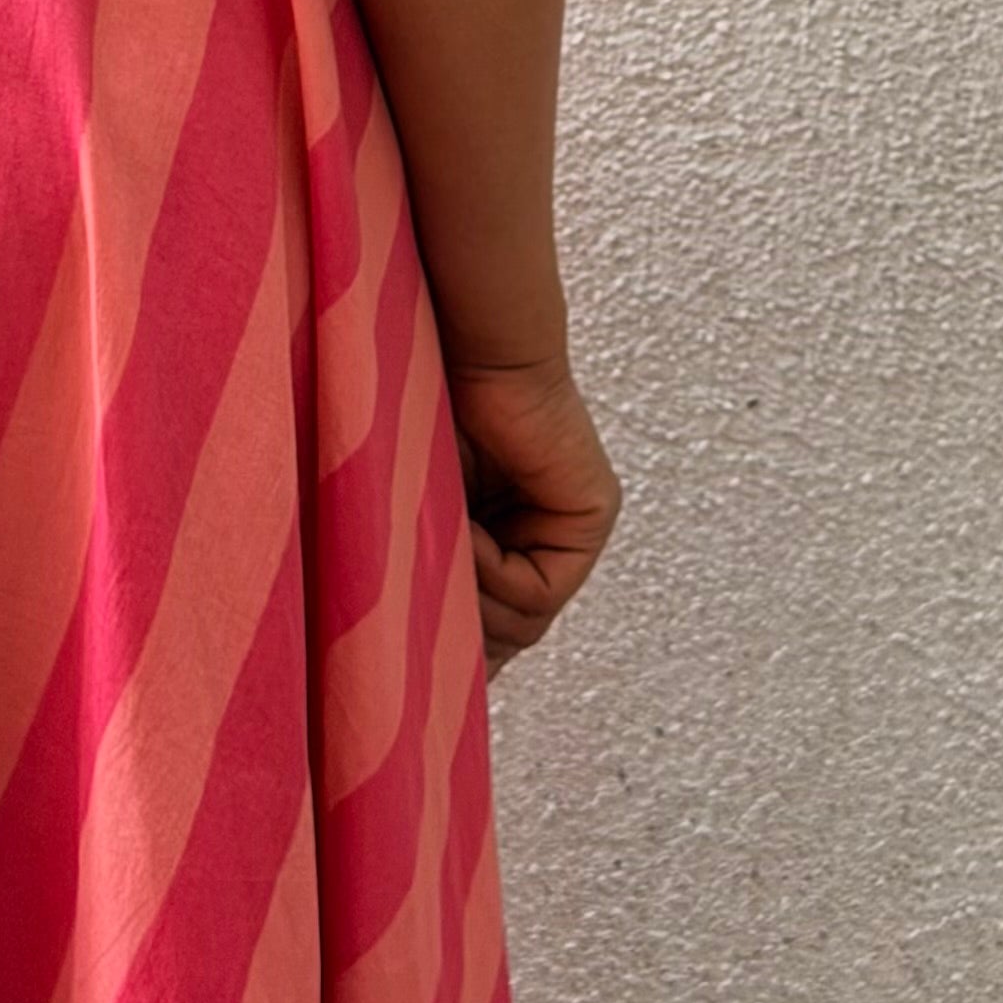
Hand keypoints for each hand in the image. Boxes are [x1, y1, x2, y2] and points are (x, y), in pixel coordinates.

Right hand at [443, 351, 620, 678]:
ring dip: (469, 597)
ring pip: (526, 620)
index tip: (412, 659)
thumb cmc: (420, 406)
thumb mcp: (418, 510)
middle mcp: (552, 531)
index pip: (498, 623)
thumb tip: (412, 663)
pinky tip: (463, 532)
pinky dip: (491, 573)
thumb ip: (429, 569)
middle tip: (414, 625)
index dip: (456, 648)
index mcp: (512, 530)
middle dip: (463, 635)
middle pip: (513, 631)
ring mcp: (576, 524)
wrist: (460, 339)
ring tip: (434, 550)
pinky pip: (540, 589)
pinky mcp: (590, 512)